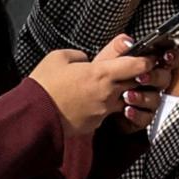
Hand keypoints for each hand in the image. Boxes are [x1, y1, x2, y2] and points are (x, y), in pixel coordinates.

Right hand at [30, 37, 157, 137]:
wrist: (33, 116)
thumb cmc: (44, 85)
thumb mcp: (58, 57)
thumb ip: (79, 54)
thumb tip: (86, 58)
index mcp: (102, 73)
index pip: (138, 65)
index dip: (146, 60)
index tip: (145, 57)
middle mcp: (109, 93)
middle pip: (138, 83)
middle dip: (138, 77)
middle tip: (131, 70)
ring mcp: (104, 110)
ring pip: (125, 99)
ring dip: (122, 93)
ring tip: (107, 88)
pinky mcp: (96, 123)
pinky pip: (108, 113)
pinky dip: (104, 106)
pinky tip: (90, 102)